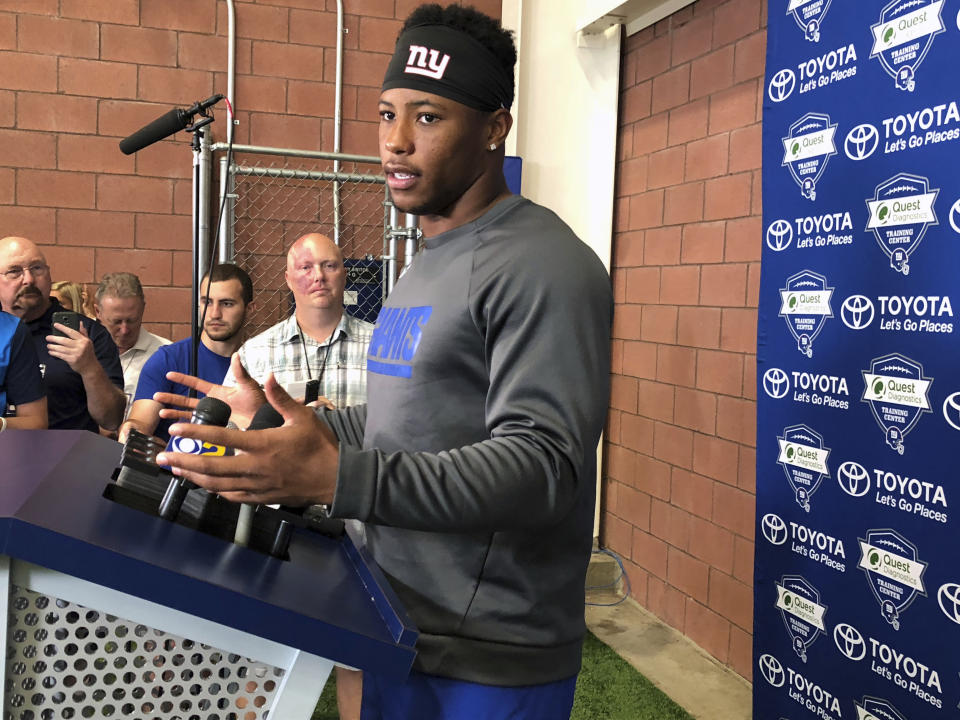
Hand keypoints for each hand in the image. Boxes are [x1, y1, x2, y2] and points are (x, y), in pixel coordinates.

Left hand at [46, 323, 96, 374]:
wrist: (90, 367)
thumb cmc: (88, 354)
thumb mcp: (88, 342)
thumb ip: (83, 333)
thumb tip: (80, 323)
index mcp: (84, 340)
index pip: (72, 332)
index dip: (63, 327)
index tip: (55, 324)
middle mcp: (81, 346)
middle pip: (64, 340)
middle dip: (54, 338)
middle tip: (48, 337)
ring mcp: (76, 353)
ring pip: (61, 348)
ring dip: (53, 346)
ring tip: (49, 345)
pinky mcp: (72, 360)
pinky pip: (61, 355)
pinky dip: (54, 353)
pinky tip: (51, 352)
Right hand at [156, 353, 266, 426]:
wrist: (266, 421)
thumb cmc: (260, 401)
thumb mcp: (248, 384)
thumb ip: (240, 371)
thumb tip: (236, 355)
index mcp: (218, 391)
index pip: (196, 383)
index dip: (183, 378)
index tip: (169, 374)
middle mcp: (213, 403)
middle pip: (187, 399)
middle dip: (171, 397)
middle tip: (156, 396)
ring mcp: (213, 416)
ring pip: (189, 413)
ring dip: (175, 413)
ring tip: (161, 413)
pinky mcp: (215, 428)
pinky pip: (197, 427)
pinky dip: (186, 428)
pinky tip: (176, 430)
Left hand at [157, 374, 339, 505]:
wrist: (336, 479)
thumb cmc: (321, 447)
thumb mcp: (303, 417)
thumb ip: (281, 398)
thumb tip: (267, 376)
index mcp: (263, 444)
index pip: (222, 437)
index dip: (196, 432)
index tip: (176, 428)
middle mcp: (256, 467)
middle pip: (211, 466)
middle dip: (183, 461)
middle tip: (163, 457)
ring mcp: (258, 485)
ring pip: (217, 484)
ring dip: (194, 477)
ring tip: (176, 470)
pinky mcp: (263, 497)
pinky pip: (232, 496)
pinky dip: (215, 490)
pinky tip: (206, 485)